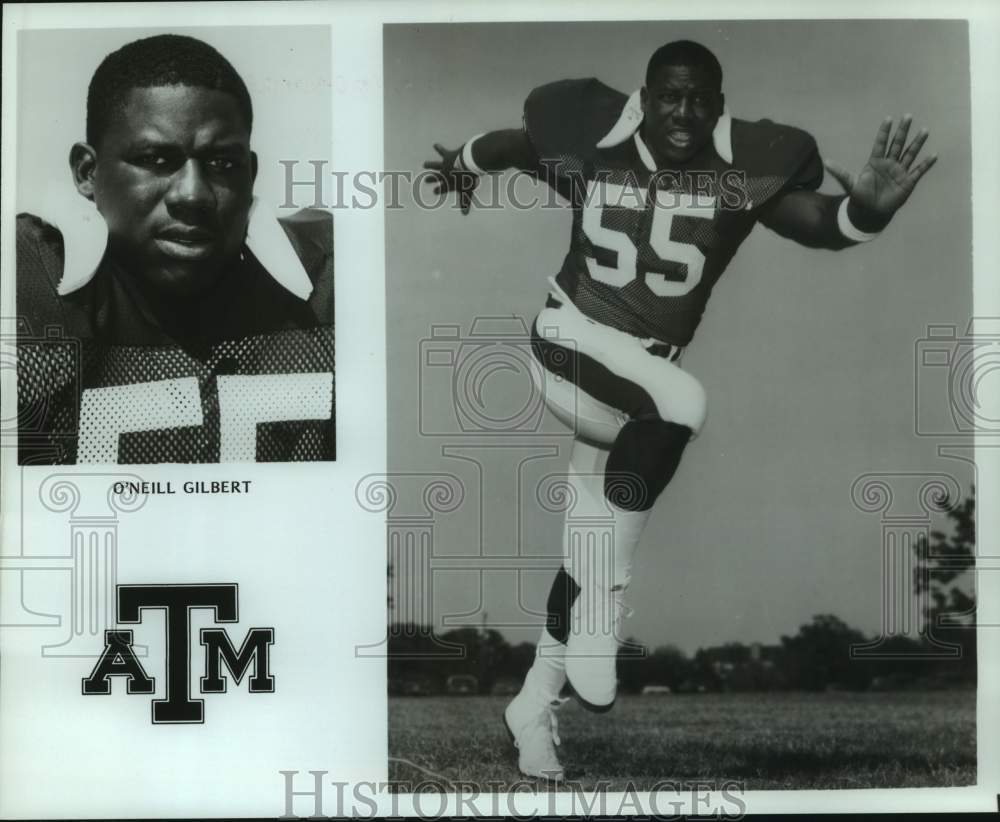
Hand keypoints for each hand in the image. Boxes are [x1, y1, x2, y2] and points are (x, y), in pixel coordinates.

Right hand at [423, 143, 479, 214]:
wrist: (467, 163)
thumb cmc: (468, 178)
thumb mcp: (467, 191)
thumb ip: (465, 202)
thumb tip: (465, 214)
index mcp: (448, 183)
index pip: (442, 188)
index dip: (439, 190)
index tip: (435, 191)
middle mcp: (444, 173)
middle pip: (436, 177)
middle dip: (431, 179)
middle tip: (426, 180)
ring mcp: (445, 164)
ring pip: (435, 165)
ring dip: (430, 164)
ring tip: (424, 164)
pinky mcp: (447, 155)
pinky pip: (442, 151)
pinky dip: (438, 148)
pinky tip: (435, 145)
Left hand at [824, 115, 936, 231]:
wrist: (870, 212)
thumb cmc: (860, 196)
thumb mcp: (850, 183)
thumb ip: (840, 173)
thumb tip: (826, 163)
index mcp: (875, 162)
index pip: (881, 143)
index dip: (884, 132)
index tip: (888, 119)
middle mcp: (889, 163)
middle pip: (897, 144)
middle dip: (902, 131)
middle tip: (907, 116)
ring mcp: (899, 171)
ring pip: (909, 154)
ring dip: (917, 143)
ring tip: (924, 130)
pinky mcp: (908, 182)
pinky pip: (918, 171)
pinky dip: (926, 164)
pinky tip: (934, 155)